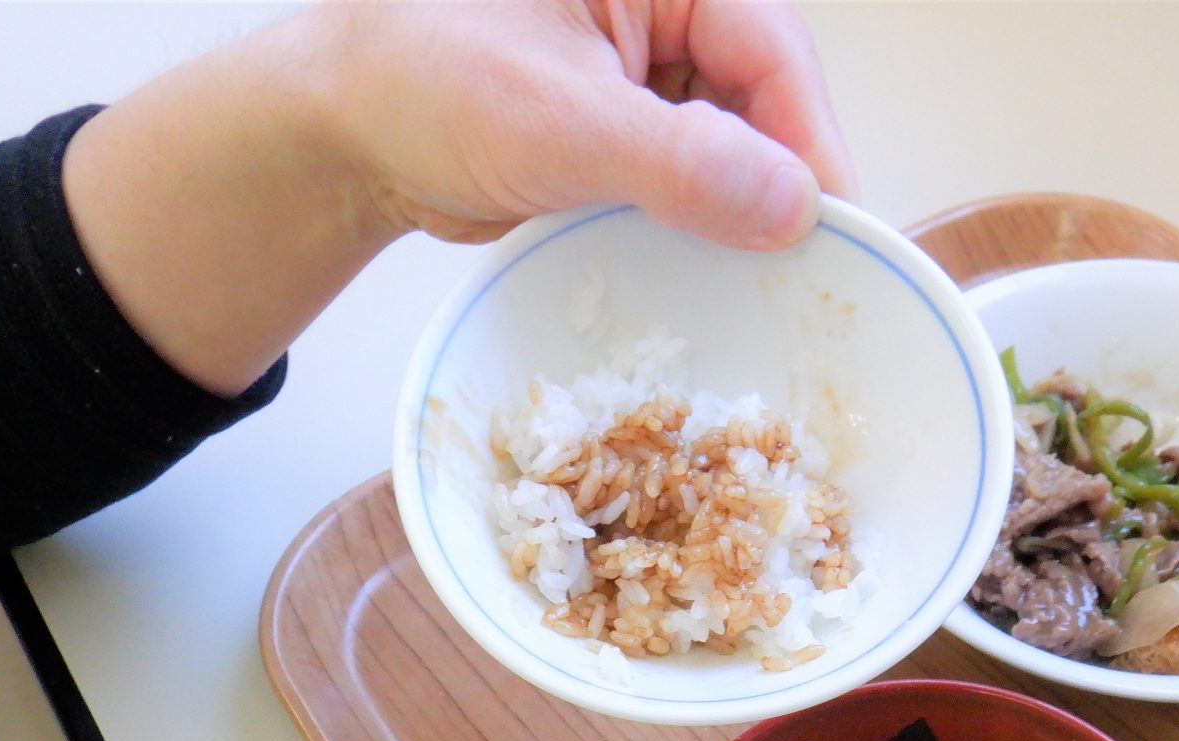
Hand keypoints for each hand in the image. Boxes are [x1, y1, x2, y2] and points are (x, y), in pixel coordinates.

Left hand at [64, 0, 854, 394]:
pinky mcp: (623, 124)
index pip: (768, 46)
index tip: (837, 225)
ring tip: (761, 276)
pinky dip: (700, 220)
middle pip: (763, 94)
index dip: (810, 141)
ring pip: (733, 139)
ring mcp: (642, 67)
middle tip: (807, 267)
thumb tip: (793, 207)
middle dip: (780, 178)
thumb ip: (682, 163)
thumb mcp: (560, 121)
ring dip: (741, 207)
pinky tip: (706, 265)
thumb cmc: (421, 83)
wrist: (341, 132)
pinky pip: (690, 171)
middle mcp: (660, 7)